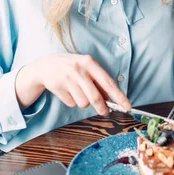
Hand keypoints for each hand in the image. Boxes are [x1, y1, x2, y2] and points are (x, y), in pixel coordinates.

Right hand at [15, 53, 130, 115]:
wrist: (46, 65)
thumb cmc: (72, 67)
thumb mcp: (86, 68)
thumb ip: (98, 81)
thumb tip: (112, 99)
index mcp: (89, 62)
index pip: (108, 82)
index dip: (119, 96)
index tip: (127, 106)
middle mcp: (79, 69)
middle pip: (95, 97)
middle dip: (102, 107)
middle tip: (104, 111)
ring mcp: (67, 78)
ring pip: (83, 102)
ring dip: (83, 102)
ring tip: (77, 91)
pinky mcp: (57, 87)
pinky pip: (71, 103)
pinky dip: (71, 101)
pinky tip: (67, 91)